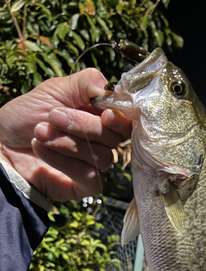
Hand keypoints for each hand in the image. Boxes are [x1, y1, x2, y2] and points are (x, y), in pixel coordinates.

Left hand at [0, 68, 130, 200]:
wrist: (0, 146)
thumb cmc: (25, 117)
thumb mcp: (54, 89)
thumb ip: (86, 83)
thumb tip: (110, 90)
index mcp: (100, 116)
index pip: (125, 119)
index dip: (120, 117)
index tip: (105, 113)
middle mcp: (102, 141)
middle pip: (113, 137)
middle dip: (82, 125)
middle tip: (52, 117)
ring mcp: (95, 165)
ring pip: (101, 156)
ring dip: (67, 143)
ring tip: (39, 133)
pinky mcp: (87, 186)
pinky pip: (90, 175)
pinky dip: (64, 161)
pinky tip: (42, 150)